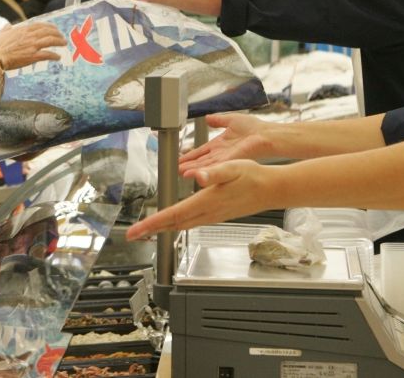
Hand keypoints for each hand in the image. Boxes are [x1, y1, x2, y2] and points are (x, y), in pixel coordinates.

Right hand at [0, 22, 65, 69]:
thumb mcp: (1, 34)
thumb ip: (6, 29)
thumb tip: (8, 26)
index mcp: (22, 29)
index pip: (40, 25)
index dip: (49, 26)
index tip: (54, 28)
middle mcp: (29, 36)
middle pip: (48, 32)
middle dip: (57, 33)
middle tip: (62, 37)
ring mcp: (32, 46)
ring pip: (51, 41)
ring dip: (59, 42)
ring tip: (63, 44)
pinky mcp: (33, 56)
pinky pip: (48, 54)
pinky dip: (55, 55)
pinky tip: (58, 57)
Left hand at [126, 159, 273, 240]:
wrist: (271, 190)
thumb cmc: (253, 177)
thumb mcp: (233, 168)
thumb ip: (213, 173)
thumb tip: (197, 177)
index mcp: (205, 202)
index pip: (172, 215)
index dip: (151, 224)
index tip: (135, 231)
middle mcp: (206, 213)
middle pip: (173, 224)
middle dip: (151, 230)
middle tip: (132, 235)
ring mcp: (211, 216)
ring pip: (181, 225)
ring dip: (162, 228)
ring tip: (146, 229)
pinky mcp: (216, 216)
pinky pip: (190, 223)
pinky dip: (176, 224)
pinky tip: (172, 221)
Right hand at [178, 113, 275, 175]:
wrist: (267, 134)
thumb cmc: (255, 128)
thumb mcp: (232, 120)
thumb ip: (219, 120)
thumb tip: (208, 117)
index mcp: (220, 144)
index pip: (201, 151)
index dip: (190, 156)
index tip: (180, 160)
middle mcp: (221, 153)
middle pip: (201, 161)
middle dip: (189, 165)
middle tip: (176, 170)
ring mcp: (226, 158)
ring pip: (206, 165)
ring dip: (194, 169)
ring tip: (182, 174)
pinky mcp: (231, 160)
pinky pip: (215, 166)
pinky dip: (205, 170)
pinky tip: (197, 173)